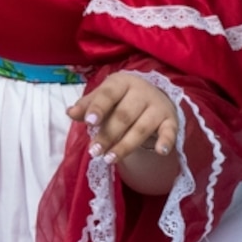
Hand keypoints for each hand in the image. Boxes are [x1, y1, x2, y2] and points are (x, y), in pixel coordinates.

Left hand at [70, 71, 182, 191]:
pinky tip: (161, 152)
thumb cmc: (122, 98)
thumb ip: (88, 105)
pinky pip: (170, 132)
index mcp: (121, 82)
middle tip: (94, 151)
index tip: (89, 122)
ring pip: (141, 128)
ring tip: (109, 159)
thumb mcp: (104, 97)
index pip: (108, 94)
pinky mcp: (171, 121)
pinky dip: (166, 141)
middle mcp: (142, 92)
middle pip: (123, 115)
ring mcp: (158, 106)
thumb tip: (70, 113)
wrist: (154, 96)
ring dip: (125, 145)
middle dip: (108, 134)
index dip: (98, 108)